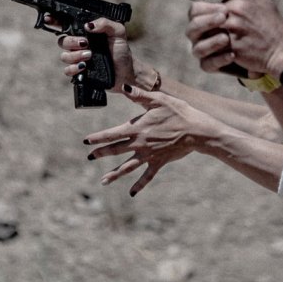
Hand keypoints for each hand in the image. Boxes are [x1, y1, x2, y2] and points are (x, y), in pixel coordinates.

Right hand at [53, 17, 140, 93]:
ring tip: (90, 55)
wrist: (126, 70)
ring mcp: (78, 59)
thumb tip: (88, 25)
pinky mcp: (79, 72)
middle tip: (86, 43)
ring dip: (75, 55)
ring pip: (64, 56)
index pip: (66, 25)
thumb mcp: (118, 32)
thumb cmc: (121, 50)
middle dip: (71, 42)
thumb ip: (105, 24)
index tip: (48, 19)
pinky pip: (67, 71)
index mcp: (85, 33)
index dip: (54, 21)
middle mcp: (79, 45)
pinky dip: (74, 68)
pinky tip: (85, 66)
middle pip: (62, 40)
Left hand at [84, 87, 217, 196]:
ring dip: (115, 174)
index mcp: (138, 128)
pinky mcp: (159, 162)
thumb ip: (140, 95)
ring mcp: (149, 155)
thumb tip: (125, 88)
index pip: (112, 134)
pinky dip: (139, 184)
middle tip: (90, 156)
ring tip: (103, 181)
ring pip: (128, 166)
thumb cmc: (179, 112)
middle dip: (101, 153)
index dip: (98, 138)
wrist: (196, 131)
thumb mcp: (159, 100)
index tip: (86, 141)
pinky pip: (147, 176)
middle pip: (116, 150)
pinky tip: (132, 193)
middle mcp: (140, 143)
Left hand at [185, 0, 282, 75]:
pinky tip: (217, 47)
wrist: (281, 50)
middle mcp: (236, 10)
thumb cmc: (271, 25)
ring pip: (196, 29)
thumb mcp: (261, 0)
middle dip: (196, 15)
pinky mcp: (229, 47)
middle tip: (202, 19)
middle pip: (197, 8)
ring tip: (207, 33)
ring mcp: (231, 29)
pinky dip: (209, 48)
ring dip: (199, 32)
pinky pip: (206, 48)